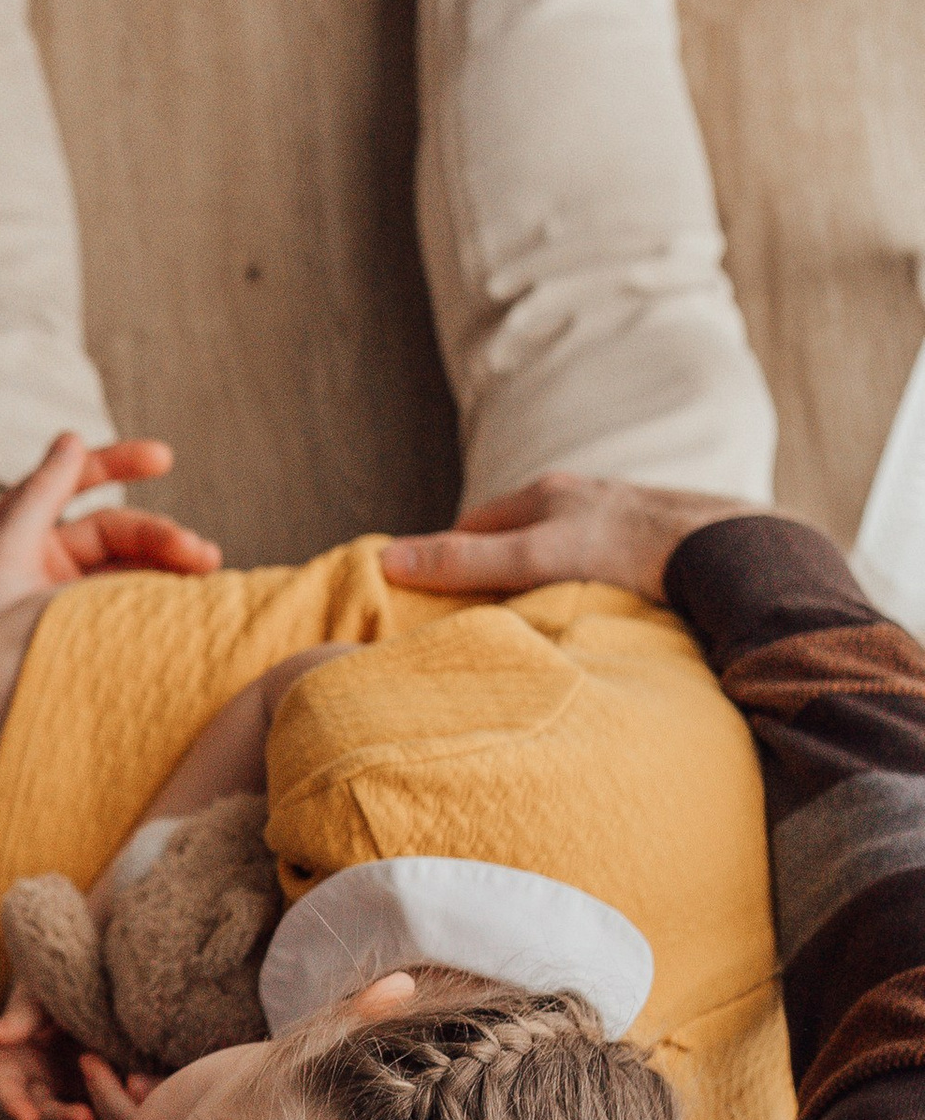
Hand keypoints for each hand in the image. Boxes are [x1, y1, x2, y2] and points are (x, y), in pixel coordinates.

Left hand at [0, 434, 221, 680]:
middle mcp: (44, 553)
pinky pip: (127, 605)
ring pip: (129, 567)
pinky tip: (188, 601)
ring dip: (169, 567)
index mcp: (18, 525)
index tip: (163, 459)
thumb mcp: (1, 551)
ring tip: (207, 573)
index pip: (75, 481)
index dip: (118, 464)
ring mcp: (65, 593)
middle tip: (201, 553)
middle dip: (160, 535)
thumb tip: (71, 438)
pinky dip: (158, 599)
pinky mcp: (81, 629)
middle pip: (115, 530)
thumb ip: (40, 494)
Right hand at [0, 984, 158, 1119]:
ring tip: (114, 1119)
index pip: (8, 1093)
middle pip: (45, 1115)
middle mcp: (37, 1088)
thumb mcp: (36, 996)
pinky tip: (133, 1111)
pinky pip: (105, 1118)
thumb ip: (18, 1020)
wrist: (96, 985)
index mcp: (12, 1065)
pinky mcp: (98, 1098)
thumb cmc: (53, 985)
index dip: (17, 1109)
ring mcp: (68, 1096)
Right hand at [380, 474, 762, 607]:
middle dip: (496, 571)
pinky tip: (600, 617)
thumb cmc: (630, 550)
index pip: (474, 527)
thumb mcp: (536, 557)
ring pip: (567, 553)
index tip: (430, 604)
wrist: (734, 550)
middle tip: (478, 621)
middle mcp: (586, 497)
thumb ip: (465, 563)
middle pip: (520, 537)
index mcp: (549, 494)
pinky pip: (610, 569)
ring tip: (537, 625)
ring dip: (547, 581)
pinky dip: (592, 589)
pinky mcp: (662, 547)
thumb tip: (386, 561)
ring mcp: (627, 518)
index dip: (449, 562)